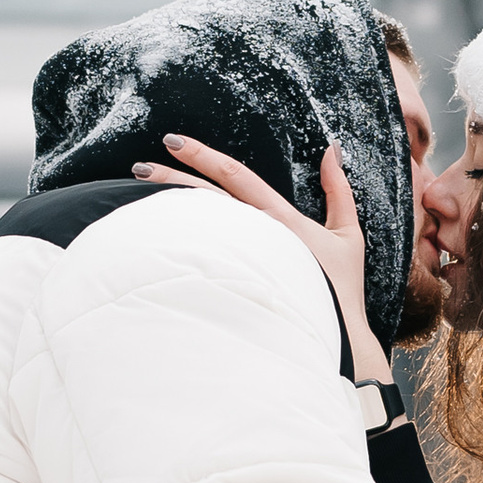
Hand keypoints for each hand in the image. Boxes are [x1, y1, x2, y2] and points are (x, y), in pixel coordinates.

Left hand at [132, 133, 388, 377]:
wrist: (335, 341)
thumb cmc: (340, 291)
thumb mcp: (348, 235)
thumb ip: (338, 190)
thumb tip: (332, 149)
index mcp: (280, 220)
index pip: (235, 175)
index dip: (203, 155)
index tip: (174, 141)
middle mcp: (255, 237)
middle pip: (204, 198)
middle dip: (170, 177)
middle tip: (140, 166)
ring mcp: (242, 264)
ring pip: (196, 228)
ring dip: (164, 207)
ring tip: (135, 195)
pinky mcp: (233, 290)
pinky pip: (197, 262)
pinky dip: (175, 244)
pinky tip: (149, 237)